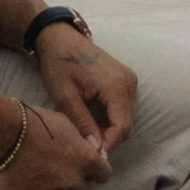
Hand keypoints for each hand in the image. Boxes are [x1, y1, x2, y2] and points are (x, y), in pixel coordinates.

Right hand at [0, 99, 111, 189]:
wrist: (4, 134)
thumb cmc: (36, 122)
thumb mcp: (66, 125)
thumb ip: (80, 143)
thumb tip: (86, 149)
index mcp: (86, 161)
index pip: (104, 175)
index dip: (96, 169)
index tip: (87, 165)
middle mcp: (74, 182)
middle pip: (82, 185)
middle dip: (75, 176)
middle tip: (58, 164)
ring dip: (58, 186)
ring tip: (41, 170)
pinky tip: (28, 176)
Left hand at [37, 25, 138, 154]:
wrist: (60, 38)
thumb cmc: (59, 64)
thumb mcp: (65, 96)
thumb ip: (82, 122)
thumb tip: (94, 149)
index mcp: (116, 85)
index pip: (123, 127)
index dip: (109, 144)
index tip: (90, 152)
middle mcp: (129, 82)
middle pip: (128, 125)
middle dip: (109, 138)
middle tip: (86, 142)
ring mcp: (130, 79)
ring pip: (128, 118)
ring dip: (111, 129)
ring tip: (87, 129)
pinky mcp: (126, 79)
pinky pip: (125, 107)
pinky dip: (112, 118)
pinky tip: (93, 118)